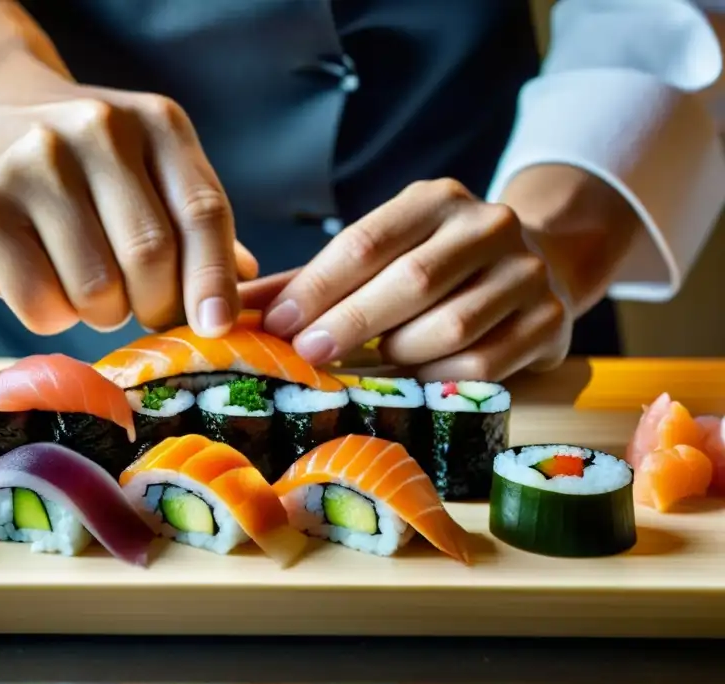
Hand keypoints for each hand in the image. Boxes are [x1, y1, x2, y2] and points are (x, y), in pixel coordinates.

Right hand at [0, 1, 254, 336]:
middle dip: (156, 306)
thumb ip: (198, 223)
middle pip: (149, 258)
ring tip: (93, 287)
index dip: (213, 280)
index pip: (202, 213)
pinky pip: (40, 305)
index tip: (216, 328)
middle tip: (146, 308)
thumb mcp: (156, 165)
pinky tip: (49, 281)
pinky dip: (55, 315)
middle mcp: (93, 132)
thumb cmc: (92, 158)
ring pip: (95, 291)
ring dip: (104, 312)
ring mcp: (29, 168)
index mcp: (154, 123)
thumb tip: (244, 288)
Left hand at [258, 178, 572, 380]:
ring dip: (395, 355)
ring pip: (448, 329)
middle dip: (350, 324)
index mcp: (436, 200)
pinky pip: (481, 366)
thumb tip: (238, 307)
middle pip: (410, 283)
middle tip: (307, 354)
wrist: (537, 262)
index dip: (318, 286)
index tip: (278, 323)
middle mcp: (488, 226)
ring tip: (364, 366)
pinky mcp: (549, 321)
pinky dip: (435, 378)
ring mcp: (526, 273)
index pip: (366, 241)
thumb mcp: (381, 252)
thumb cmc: (434, 263)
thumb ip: (313, 279)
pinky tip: (410, 379)